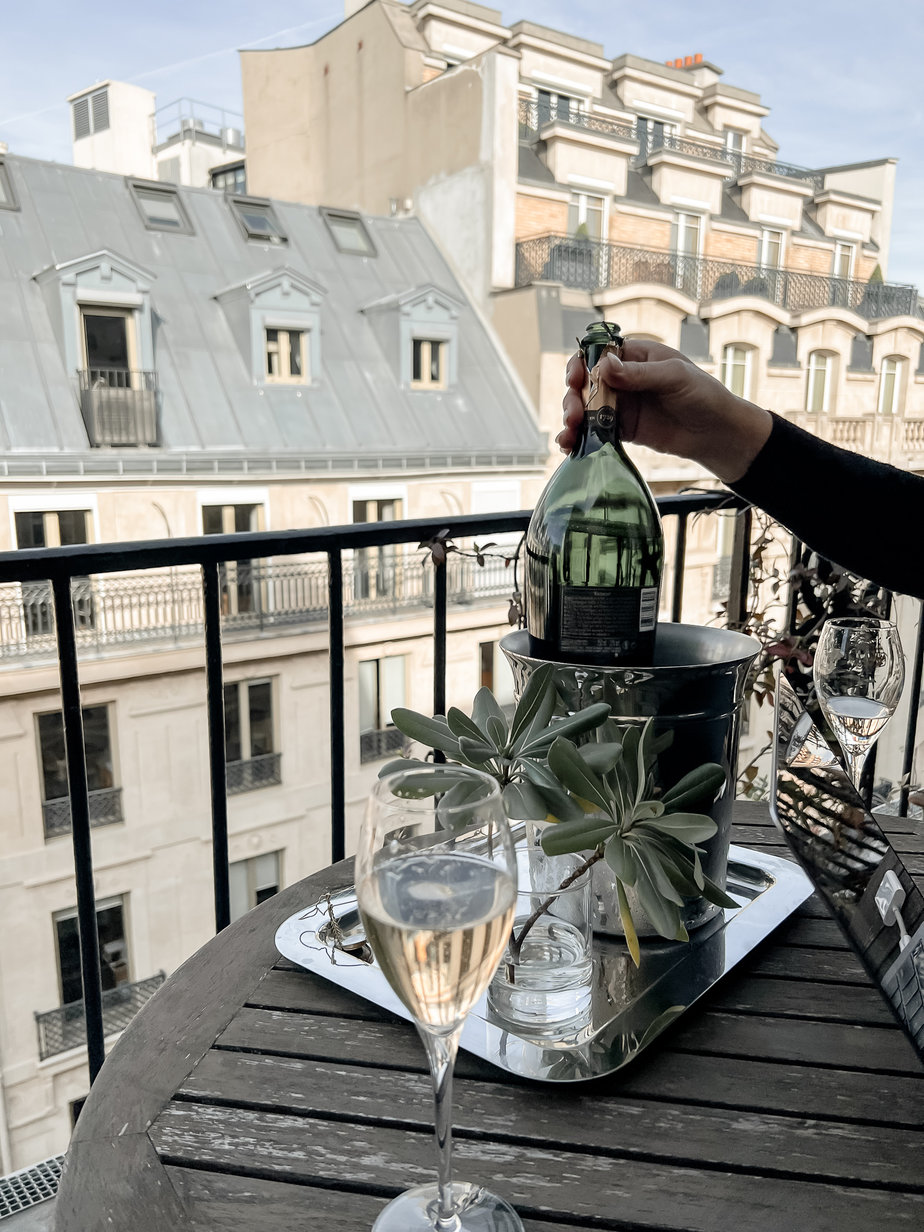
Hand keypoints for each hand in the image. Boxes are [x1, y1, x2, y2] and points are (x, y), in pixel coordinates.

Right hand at [559, 339, 772, 483]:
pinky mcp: (623, 430)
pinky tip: (571, 446)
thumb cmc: (703, 395)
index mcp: (635, 357)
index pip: (597, 354)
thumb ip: (639, 374)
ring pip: (586, 409)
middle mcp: (624, 379)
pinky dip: (580, 438)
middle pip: (585, 384)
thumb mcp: (674, 377)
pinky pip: (595, 431)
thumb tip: (604, 366)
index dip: (580, 365)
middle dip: (573, 398)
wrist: (717, 433)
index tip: (575, 380)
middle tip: (574, 416)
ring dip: (572, 420)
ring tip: (569, 435)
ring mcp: (622, 405)